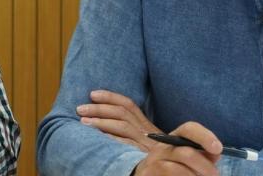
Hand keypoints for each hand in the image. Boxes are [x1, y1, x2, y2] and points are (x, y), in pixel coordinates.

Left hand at [77, 90, 221, 175]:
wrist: (182, 169)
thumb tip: (112, 123)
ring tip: (83, 122)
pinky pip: (125, 144)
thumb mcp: (150, 145)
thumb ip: (137, 133)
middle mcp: (148, 132)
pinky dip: (110, 139)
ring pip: (122, 126)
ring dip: (100, 122)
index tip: (93, 94)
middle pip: (122, 113)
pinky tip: (96, 138)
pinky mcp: (144, 155)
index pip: (128, 105)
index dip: (110, 97)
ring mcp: (146, 144)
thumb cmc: (164, 161)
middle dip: (99, 108)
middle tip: (80, 108)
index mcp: (148, 127)